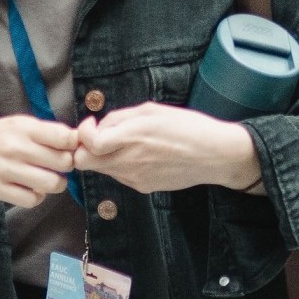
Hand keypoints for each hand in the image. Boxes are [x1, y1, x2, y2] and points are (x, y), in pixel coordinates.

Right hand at [0, 115, 77, 207]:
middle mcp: (16, 147)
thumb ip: (45, 132)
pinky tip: (31, 191)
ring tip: (48, 180)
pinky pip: (30, 200)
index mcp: (25, 128)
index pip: (65, 137)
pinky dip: (36, 198)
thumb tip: (77, 140)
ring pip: (50, 183)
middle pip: (63, 162)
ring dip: (55, 185)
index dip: (73, 146)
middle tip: (59, 167)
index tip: (68, 149)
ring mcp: (4, 169)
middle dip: (67, 167)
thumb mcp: (18, 124)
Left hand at [73, 102, 262, 194]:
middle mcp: (129, 160)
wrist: (214, 156)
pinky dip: (121, 164)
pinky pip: (119, 176)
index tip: (92, 124)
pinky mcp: (142, 187)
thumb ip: (121, 117)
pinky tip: (143, 155)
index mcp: (133, 136)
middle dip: (86, 148)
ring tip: (128, 142)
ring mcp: (134, 178)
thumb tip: (100, 125)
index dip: (83, 133)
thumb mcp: (154, 110)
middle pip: (85, 162)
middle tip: (101, 135)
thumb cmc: (189, 127)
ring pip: (101, 169)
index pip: (88, 144)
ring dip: (104, 156)